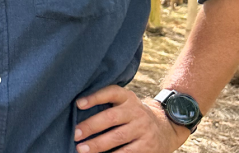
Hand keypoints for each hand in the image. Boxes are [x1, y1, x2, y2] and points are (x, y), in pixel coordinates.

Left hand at [73, 85, 189, 152]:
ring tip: (81, 149)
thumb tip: (76, 108)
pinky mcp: (147, 147)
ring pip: (118, 137)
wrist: (165, 128)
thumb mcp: (124, 103)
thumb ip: (106, 102)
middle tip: (75, 134)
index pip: (111, 92)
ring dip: (97, 144)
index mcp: (127, 98)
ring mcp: (143, 129)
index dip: (94, 97)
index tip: (78, 104)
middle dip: (91, 126)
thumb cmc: (131, 114)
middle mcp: (136, 112)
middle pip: (111, 118)